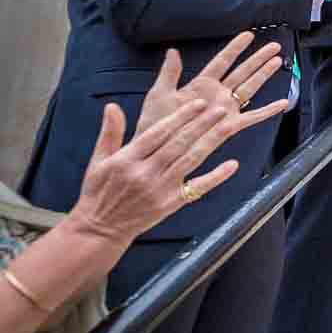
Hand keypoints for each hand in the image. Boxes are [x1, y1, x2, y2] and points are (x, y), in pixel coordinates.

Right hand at [68, 85, 284, 245]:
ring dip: (211, 142)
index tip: (198, 103)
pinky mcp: (170, 204)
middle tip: (221, 109)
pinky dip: (216, 176)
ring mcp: (160, 189)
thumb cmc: (99, 192)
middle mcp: (144, 173)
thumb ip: (110, 133)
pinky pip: (197, 188)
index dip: (180, 117)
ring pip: (191, 160)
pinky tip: (232, 164)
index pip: (158, 133)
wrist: (100, 229)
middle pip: (178, 144)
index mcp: (127, 159)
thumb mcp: (99, 161)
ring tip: (229, 126)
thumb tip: (112, 106)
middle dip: (201, 124)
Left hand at [136, 33, 284, 136]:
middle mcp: (217, 94)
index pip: (222, 61)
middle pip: (242, 71)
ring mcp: (225, 109)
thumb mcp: (159, 94)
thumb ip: (169, 72)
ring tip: (278, 61)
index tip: (247, 36)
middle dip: (258, 58)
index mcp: (200, 85)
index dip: (235, 48)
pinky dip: (268, 111)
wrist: (157, 148)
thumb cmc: (155, 123)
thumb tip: (173, 51)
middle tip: (273, 46)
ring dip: (264, 75)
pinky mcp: (230, 125)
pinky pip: (252, 117)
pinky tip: (282, 104)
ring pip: (250, 87)